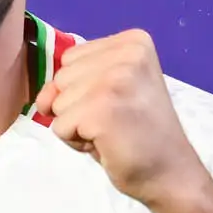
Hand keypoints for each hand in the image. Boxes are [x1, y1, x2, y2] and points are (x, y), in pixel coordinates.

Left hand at [34, 28, 204, 205]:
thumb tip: (43, 98)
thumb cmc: (136, 132)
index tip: (115, 102)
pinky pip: (59, 126)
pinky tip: (107, 143)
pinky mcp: (102, 108)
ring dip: (76, 124)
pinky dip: (76, 141)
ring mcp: (116, 80)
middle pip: (61, 77)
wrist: (169, 171)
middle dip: (77, 106)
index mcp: (133, 41)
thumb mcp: (102, 92)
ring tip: (112, 131)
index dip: (83, 88)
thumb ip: (69, 84)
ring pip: (57, 102)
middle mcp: (128, 53)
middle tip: (114, 120)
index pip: (70, 59)